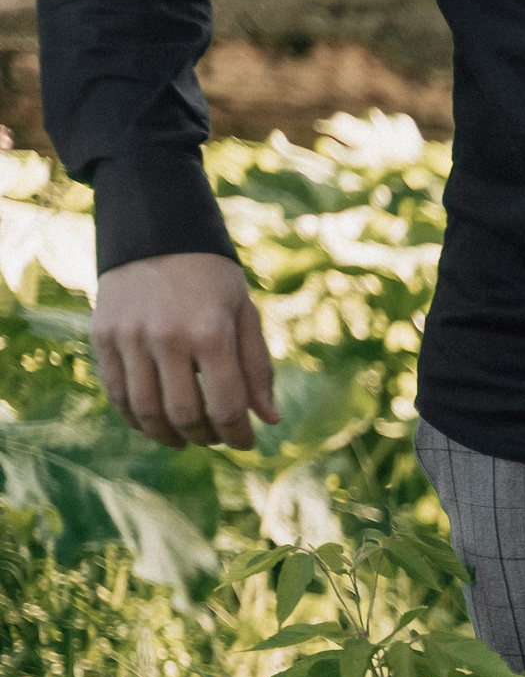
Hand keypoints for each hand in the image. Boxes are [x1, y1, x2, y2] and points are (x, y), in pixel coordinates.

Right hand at [91, 252, 278, 448]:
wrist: (155, 233)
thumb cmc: (211, 278)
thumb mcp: (245, 314)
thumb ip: (257, 368)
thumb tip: (270, 420)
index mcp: (210, 334)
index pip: (226, 407)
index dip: (238, 436)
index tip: (246, 443)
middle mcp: (167, 338)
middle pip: (184, 415)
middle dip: (205, 437)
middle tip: (216, 438)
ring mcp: (130, 337)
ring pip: (146, 410)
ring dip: (168, 435)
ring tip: (185, 439)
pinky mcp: (103, 335)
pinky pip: (116, 392)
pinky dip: (135, 417)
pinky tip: (154, 424)